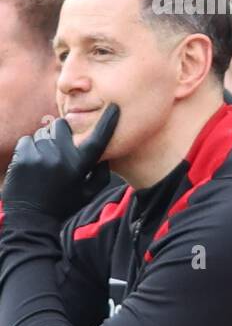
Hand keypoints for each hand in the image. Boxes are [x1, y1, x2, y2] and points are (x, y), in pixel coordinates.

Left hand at [2, 104, 118, 221]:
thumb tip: (104, 151)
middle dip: (64, 132)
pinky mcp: (23, 156)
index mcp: (81, 165)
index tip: (113, 107)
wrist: (30, 218)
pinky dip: (31, 148)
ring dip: (46, 142)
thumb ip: (101, 172)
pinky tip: (33, 163)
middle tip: (61, 146)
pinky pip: (28, 139)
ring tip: (46, 161)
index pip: (99, 137)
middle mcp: (62, 156)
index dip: (108, 121)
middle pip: (64, 125)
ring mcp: (40, 154)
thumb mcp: (90, 193)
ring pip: (44, 132)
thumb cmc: (64, 205)